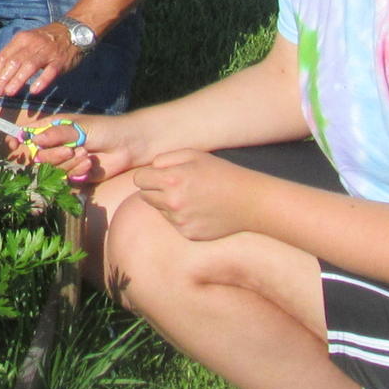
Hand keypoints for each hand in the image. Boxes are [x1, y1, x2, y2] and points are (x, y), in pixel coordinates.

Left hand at [0, 21, 82, 101]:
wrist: (73, 31)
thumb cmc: (45, 40)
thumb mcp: (27, 41)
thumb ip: (15, 55)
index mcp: (21, 39)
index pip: (3, 56)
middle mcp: (32, 44)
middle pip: (14, 62)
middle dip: (3, 78)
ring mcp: (46, 52)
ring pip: (29, 66)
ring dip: (18, 80)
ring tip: (9, 92)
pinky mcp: (59, 61)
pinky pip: (49, 72)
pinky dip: (41, 81)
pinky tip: (34, 91)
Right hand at [16, 113, 137, 183]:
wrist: (128, 145)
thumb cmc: (104, 129)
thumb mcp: (80, 127)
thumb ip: (57, 134)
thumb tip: (35, 139)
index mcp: (53, 128)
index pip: (28, 133)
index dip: (18, 138)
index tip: (13, 143)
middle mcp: (55, 145)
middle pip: (37, 156)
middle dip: (52, 156)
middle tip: (70, 150)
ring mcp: (64, 160)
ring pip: (51, 169)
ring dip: (68, 164)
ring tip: (86, 154)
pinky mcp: (74, 174)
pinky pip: (65, 178)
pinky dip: (76, 172)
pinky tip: (89, 164)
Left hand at [130, 149, 262, 242]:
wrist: (249, 202)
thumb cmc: (221, 173)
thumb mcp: (194, 155)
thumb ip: (165, 159)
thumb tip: (150, 169)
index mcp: (172, 180)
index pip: (139, 180)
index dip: (147, 176)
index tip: (158, 175)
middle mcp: (173, 202)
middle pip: (144, 196)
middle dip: (154, 190)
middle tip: (175, 185)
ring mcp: (180, 221)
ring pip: (159, 210)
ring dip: (167, 203)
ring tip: (191, 196)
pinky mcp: (188, 233)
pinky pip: (173, 223)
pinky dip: (180, 217)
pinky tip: (199, 210)